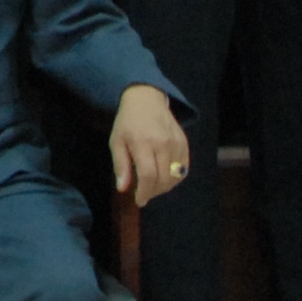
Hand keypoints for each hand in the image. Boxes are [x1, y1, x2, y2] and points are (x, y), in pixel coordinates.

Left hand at [110, 85, 189, 204]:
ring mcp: (176, 143)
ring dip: (165, 187)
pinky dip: (176, 177)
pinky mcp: (184, 142)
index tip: (140, 201)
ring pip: (176, 176)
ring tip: (153, 186)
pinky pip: (184, 168)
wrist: (147, 100)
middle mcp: (163, 143)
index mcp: (143, 143)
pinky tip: (165, 177)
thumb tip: (123, 189)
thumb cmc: (128, 122)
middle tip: (145, 193)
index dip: (145, 192)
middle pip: (164, 178)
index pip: (148, 175)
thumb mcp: (116, 142)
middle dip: (154, 192)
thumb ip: (121, 165)